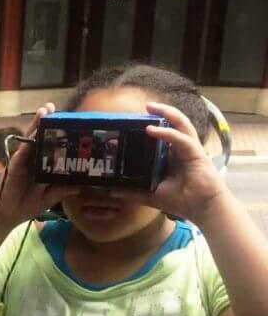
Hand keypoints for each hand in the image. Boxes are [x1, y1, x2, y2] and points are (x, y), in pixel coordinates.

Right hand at [0, 103, 64, 231]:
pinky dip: (29, 141)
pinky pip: (22, 151)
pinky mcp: (14, 166)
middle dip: (46, 123)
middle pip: (40, 138)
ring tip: (44, 110)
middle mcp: (32, 160)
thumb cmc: (26, 206)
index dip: (58, 135)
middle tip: (53, 107)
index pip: (51, 147)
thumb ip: (62, 190)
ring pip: (30, 140)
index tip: (67, 122)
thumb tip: (80, 184)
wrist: (7, 216)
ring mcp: (22, 162)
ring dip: (37, 125)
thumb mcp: (50, 198)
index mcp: (41, 166)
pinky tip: (36, 132)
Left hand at [142, 102, 232, 226]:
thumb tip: (112, 191)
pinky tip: (152, 130)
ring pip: (181, 125)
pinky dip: (167, 133)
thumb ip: (133, 192)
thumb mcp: (151, 195)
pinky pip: (181, 139)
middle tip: (145, 107)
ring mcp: (189, 150)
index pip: (163, 137)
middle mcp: (181, 150)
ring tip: (152, 107)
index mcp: (172, 157)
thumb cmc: (182, 201)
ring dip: (167, 114)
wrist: (202, 209)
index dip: (152, 128)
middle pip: (173, 125)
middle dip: (161, 114)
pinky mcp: (196, 153)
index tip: (136, 122)